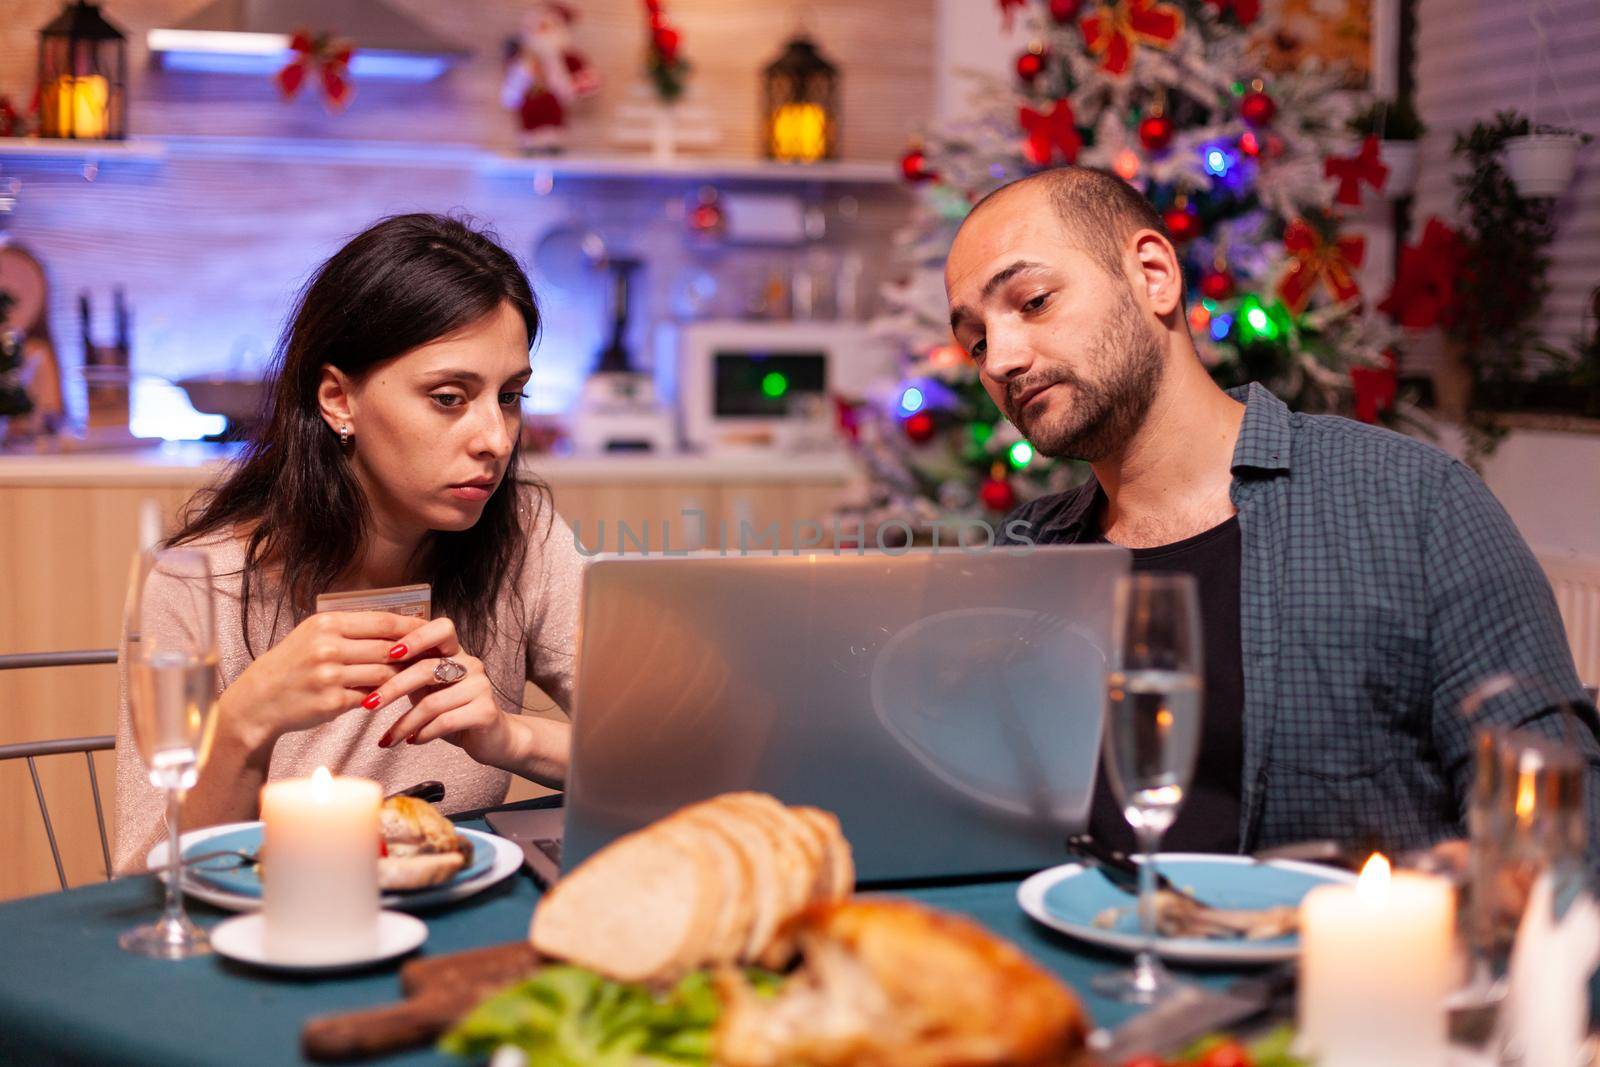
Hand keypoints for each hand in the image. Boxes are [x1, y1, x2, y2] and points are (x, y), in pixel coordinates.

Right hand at [225, 611, 423, 749]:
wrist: (260, 698)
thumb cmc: (294, 663)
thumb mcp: (316, 635)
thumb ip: (353, 629)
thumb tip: (399, 627)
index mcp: (327, 624)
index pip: (383, 622)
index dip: (412, 627)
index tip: (431, 630)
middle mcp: (328, 647)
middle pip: (389, 649)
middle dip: (413, 654)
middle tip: (432, 656)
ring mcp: (330, 676)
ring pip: (384, 674)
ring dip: (401, 676)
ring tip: (414, 676)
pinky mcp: (332, 702)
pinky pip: (370, 697)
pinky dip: (382, 695)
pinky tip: (388, 695)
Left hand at [365, 616, 515, 765]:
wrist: (493, 738)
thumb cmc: (455, 710)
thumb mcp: (430, 688)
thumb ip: (410, 675)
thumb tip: (367, 672)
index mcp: (456, 653)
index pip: (441, 629)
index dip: (416, 637)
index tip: (390, 653)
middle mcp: (471, 665)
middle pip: (426, 668)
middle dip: (392, 688)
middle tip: (369, 705)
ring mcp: (481, 687)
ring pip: (432, 702)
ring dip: (404, 723)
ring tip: (389, 738)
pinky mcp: (485, 712)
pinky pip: (445, 721)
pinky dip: (423, 734)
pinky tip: (413, 741)